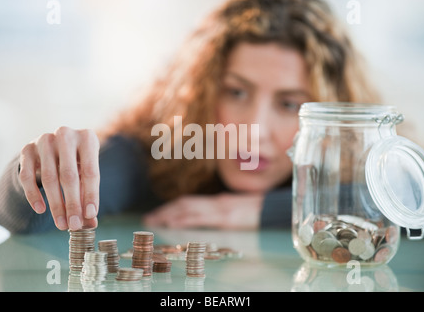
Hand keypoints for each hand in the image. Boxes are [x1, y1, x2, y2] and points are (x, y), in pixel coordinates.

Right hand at [19, 126, 99, 230]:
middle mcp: (66, 135)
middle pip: (69, 176)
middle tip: (73, 225)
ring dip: (55, 204)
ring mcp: (44, 140)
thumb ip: (89, 196)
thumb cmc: (78, 162)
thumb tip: (91, 223)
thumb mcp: (87, 174)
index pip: (91, 172)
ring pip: (49, 178)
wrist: (54, 146)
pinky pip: (27, 176)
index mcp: (87, 138)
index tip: (90, 216)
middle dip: (72, 204)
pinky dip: (33, 195)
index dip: (91, 195)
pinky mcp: (27, 149)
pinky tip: (41, 209)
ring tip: (61, 223)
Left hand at [143, 193, 263, 229]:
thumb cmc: (260, 212)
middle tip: (147, 217)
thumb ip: (225, 211)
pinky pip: (201, 218)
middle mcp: (216, 203)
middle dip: (164, 210)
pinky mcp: (226, 218)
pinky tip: (173, 222)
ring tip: (154, 220)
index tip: (158, 212)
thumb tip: (213, 216)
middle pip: (184, 204)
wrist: (276, 210)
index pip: (190, 202)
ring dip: (169, 214)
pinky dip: (185, 219)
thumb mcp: (239, 210)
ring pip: (188, 209)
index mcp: (218, 201)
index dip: (172, 206)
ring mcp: (220, 209)